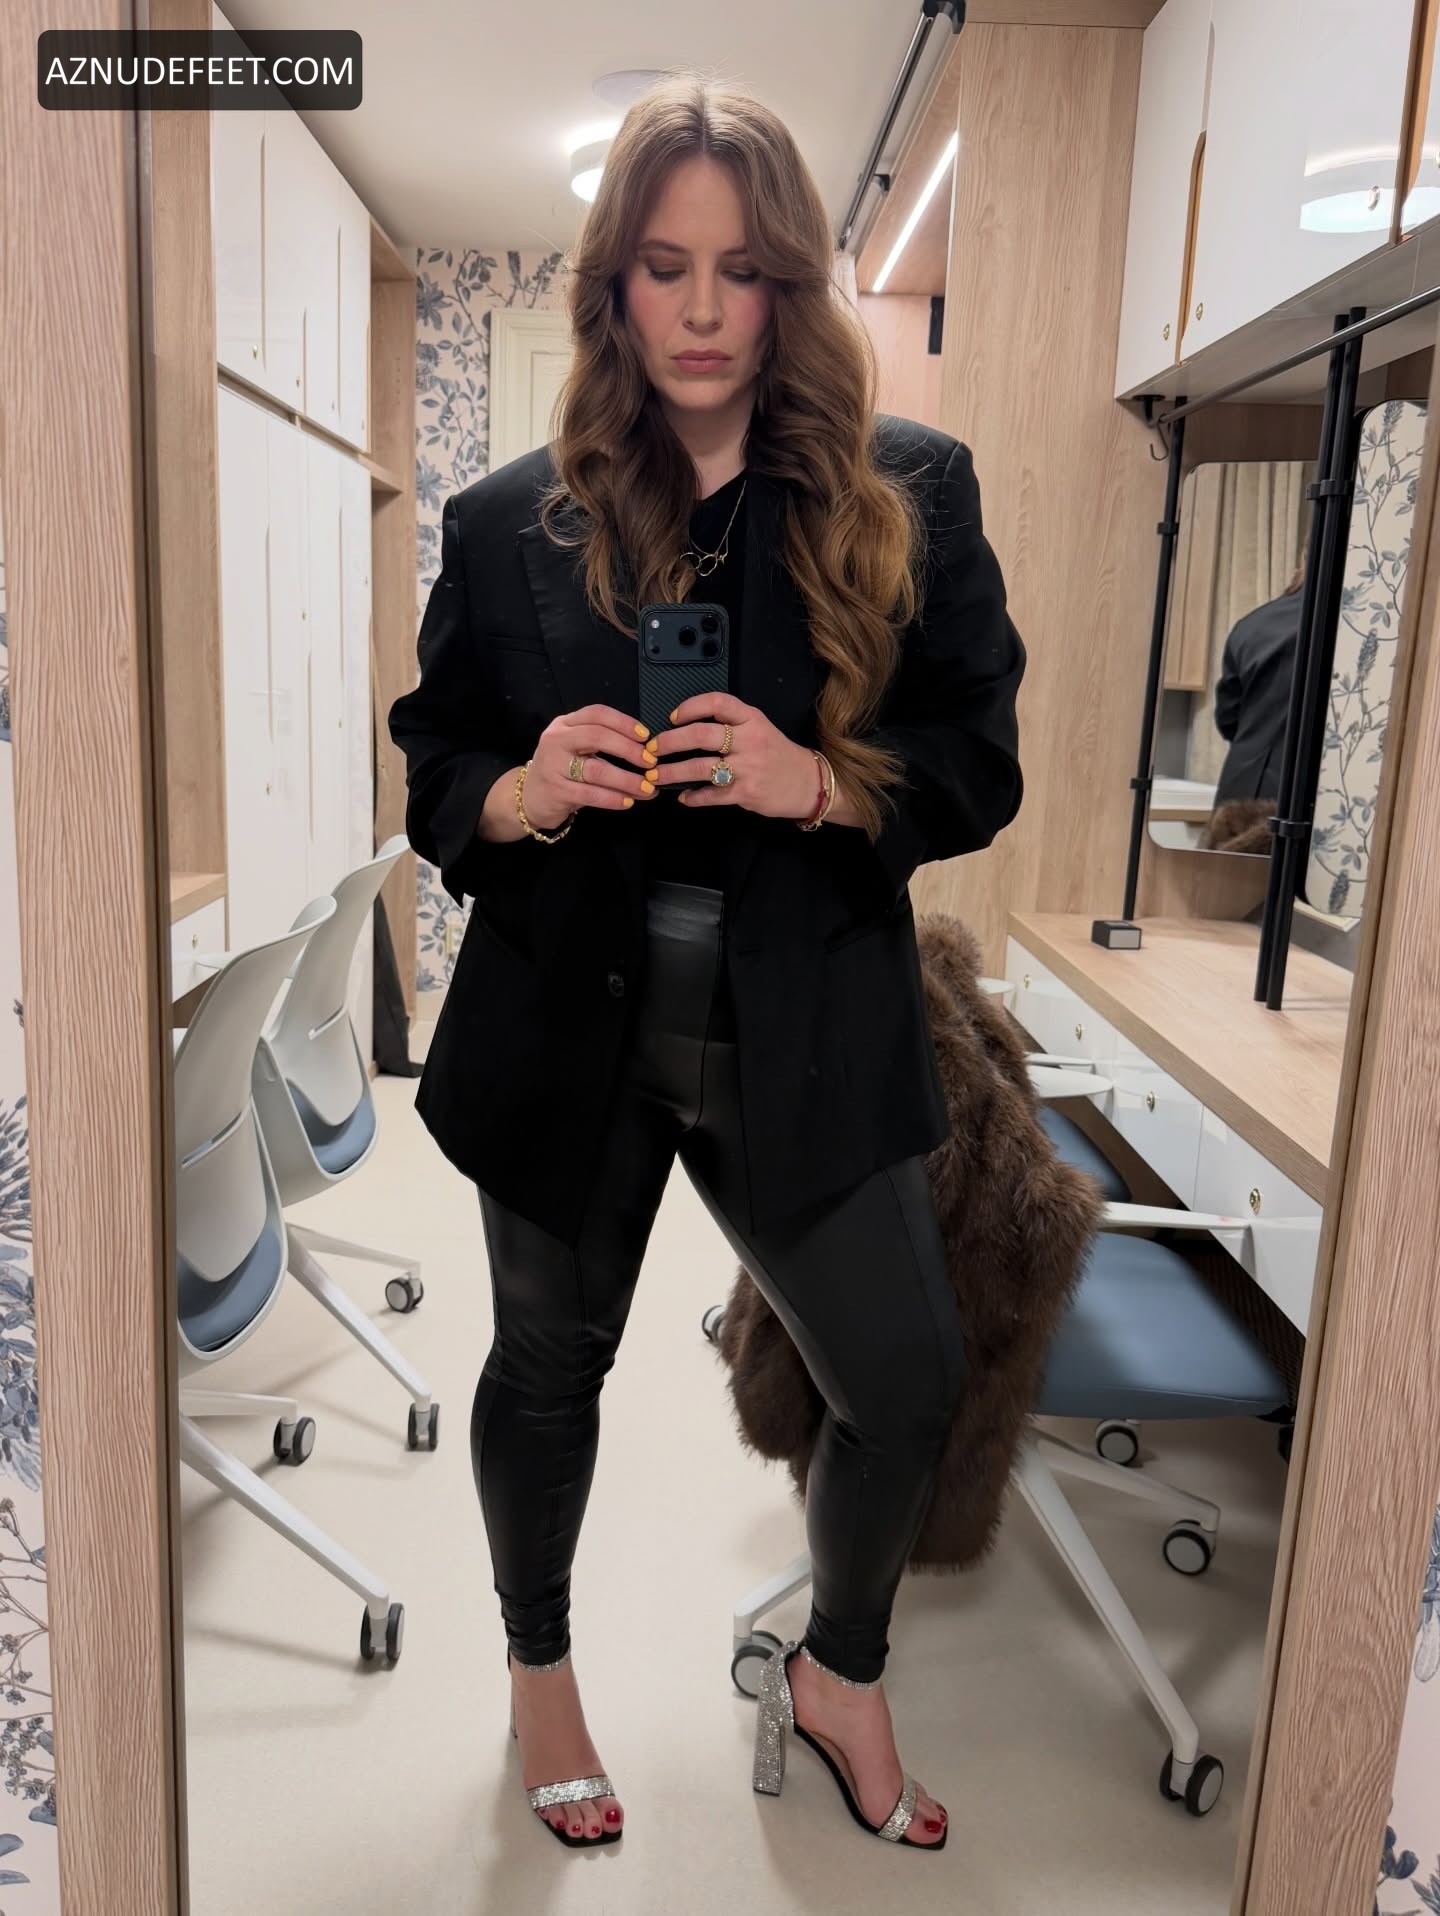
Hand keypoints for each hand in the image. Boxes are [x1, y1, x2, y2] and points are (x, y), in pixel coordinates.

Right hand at [519, 703, 660, 829]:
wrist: (530, 797)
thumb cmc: (562, 770)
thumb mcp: (576, 749)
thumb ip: (603, 744)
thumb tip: (646, 751)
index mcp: (565, 724)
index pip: (597, 714)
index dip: (624, 722)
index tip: (645, 736)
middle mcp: (556, 740)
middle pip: (597, 736)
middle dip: (628, 749)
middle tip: (650, 762)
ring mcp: (553, 765)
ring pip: (596, 770)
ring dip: (626, 779)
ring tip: (647, 788)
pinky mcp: (555, 791)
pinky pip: (590, 794)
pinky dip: (612, 798)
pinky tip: (628, 802)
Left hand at [649, 693, 818, 818]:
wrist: (809, 783)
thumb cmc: (778, 755)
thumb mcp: (759, 728)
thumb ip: (730, 724)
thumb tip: (687, 727)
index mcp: (752, 719)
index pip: (717, 702)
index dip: (690, 707)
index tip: (672, 717)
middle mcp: (750, 740)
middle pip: (701, 734)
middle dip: (670, 741)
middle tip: (652, 748)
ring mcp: (748, 767)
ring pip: (700, 767)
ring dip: (672, 772)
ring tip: (656, 775)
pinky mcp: (747, 792)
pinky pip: (712, 795)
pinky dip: (693, 797)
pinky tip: (684, 798)